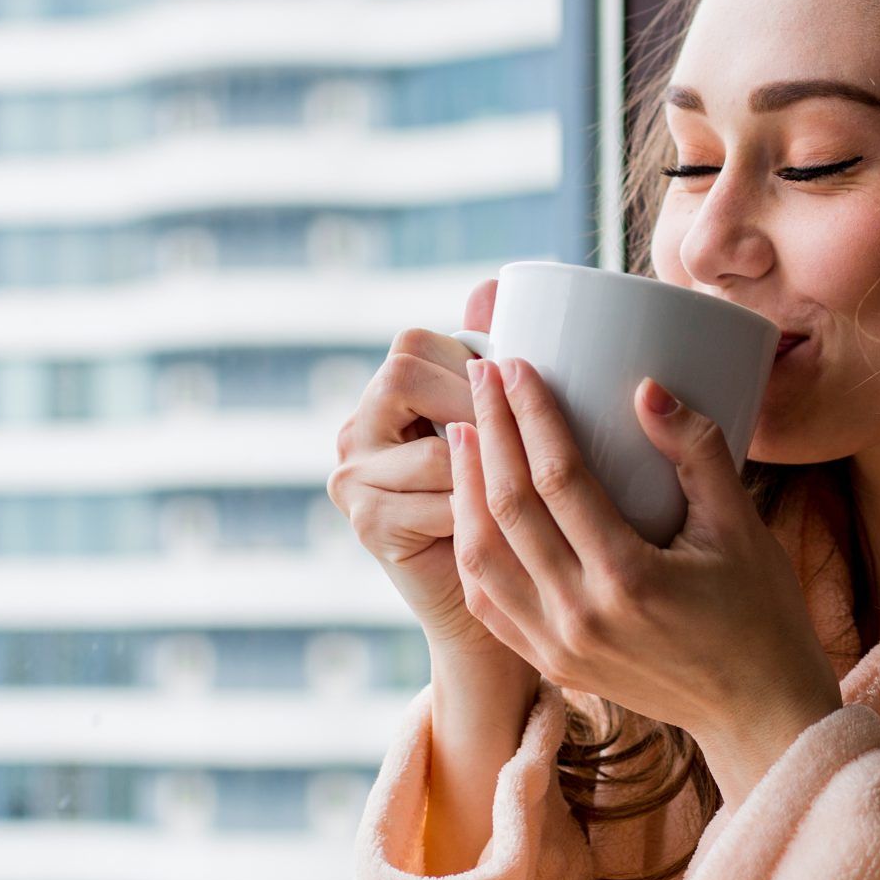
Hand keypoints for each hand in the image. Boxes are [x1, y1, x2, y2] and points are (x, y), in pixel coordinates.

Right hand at [325, 278, 530, 671]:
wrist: (510, 595)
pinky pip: (433, 497)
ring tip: (524, 487)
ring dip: (484, 461)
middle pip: (403, 374)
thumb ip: (497, 359)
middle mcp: (357, 428)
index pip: (414, 343)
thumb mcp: (516, 423)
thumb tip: (492, 284)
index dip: (471, 363)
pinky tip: (507, 524)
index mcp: (387, 394)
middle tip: (522, 440)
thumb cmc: (527, 503)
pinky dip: (477, 507)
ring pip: (429, 443)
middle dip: (472, 402)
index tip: (519, 391)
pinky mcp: (366, 522)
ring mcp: (352, 476)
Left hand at [448, 352, 845, 803]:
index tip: (517, 367)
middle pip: (508, 509)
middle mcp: (581, 616)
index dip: (532, 415)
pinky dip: (471, 550)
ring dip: (465, 489)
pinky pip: (488, 602)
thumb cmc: (761, 616)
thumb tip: (648, 387)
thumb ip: (699, 453)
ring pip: (481, 557)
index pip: (559, 478)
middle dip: (489, 432)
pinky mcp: (552, 665)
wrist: (758, 714)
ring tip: (465, 432)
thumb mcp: (742, 528)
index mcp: (629, 579)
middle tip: (479, 377)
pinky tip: (470, 509)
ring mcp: (558, 647)